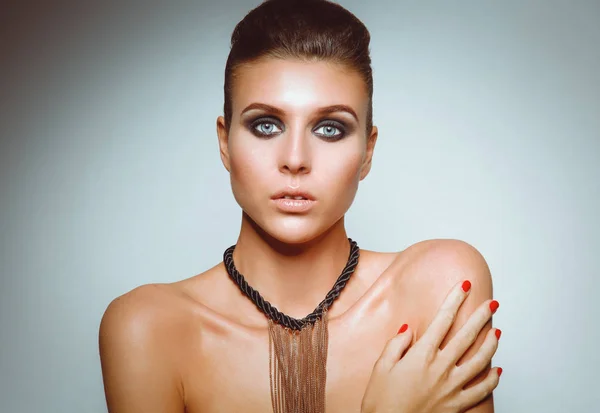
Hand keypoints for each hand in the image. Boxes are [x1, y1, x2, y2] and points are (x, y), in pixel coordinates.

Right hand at [361, 280, 500, 412]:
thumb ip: (397, 344)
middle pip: (467, 336)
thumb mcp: (382, 366)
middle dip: (481, 316)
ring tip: (497, 330)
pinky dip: (492, 380)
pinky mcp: (456, 405)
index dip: (455, 300)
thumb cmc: (381, 400)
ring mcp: (451, 387)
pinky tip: (497, 370)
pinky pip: (481, 391)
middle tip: (492, 303)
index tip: (464, 286)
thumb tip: (409, 329)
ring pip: (480, 361)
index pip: (443, 320)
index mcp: (421, 355)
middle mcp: (440, 368)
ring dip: (491, 344)